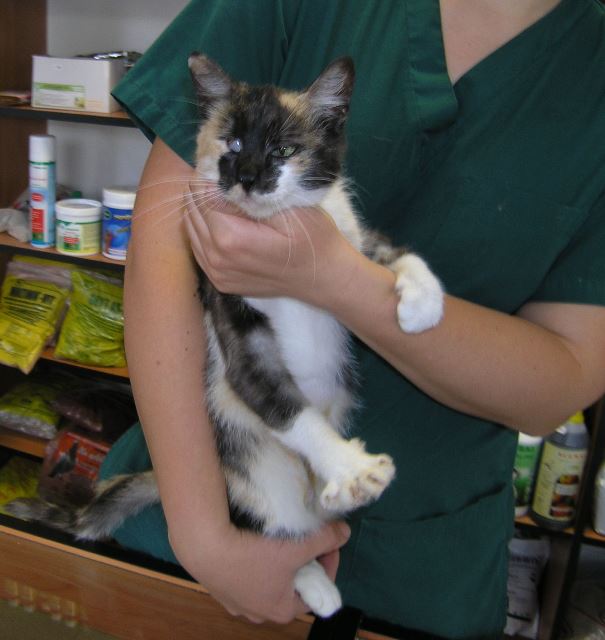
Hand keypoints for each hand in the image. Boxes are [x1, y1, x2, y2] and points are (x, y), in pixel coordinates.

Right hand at [171, 519, 350, 623]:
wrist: (205, 548)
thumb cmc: (253, 555)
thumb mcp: (296, 547)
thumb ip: (324, 540)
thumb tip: (346, 532)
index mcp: (283, 611)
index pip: (316, 592)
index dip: (327, 565)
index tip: (328, 544)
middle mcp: (259, 614)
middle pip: (292, 588)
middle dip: (302, 565)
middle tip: (304, 541)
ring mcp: (237, 604)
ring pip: (268, 584)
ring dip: (278, 564)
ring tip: (280, 541)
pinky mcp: (221, 589)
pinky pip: (246, 578)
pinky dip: (256, 564)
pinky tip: (253, 546)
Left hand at [183, 183, 361, 305]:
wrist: (323, 277)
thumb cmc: (313, 239)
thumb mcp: (288, 208)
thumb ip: (250, 194)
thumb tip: (221, 178)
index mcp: (230, 237)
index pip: (201, 194)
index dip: (210, 175)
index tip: (226, 166)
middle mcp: (216, 258)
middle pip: (191, 210)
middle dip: (203, 191)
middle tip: (226, 179)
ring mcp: (216, 273)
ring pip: (190, 228)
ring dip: (202, 210)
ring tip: (226, 199)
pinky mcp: (220, 281)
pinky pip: (198, 248)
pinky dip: (204, 231)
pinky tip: (224, 221)